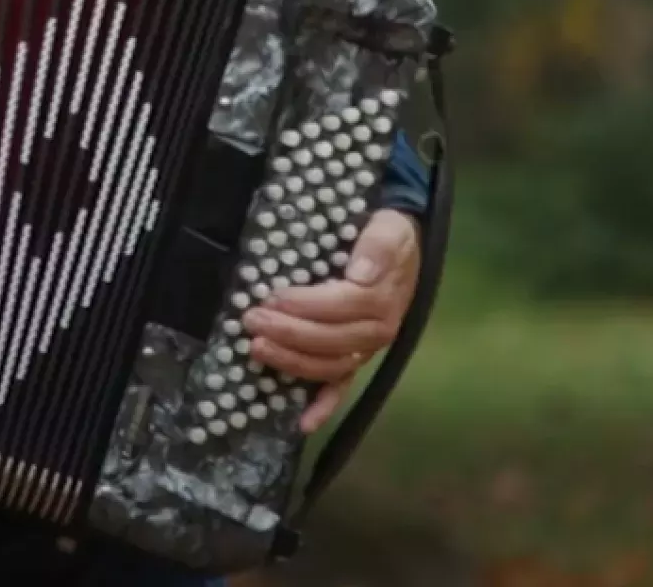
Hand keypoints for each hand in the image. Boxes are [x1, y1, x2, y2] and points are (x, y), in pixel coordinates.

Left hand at [245, 208, 419, 431]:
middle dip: (288, 333)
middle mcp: (376, 332)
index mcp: (383, 300)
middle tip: (252, 319)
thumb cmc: (389, 236)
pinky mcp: (354, 359)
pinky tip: (303, 424)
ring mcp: (364, 350)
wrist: (401, 246)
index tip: (273, 297)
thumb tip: (360, 274)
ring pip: (328, 366)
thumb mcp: (390, 229)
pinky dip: (324, 407)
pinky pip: (340, 387)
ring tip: (256, 348)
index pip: (341, 306)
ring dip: (292, 363)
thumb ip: (378, 247)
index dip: (306, 305)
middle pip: (330, 340)